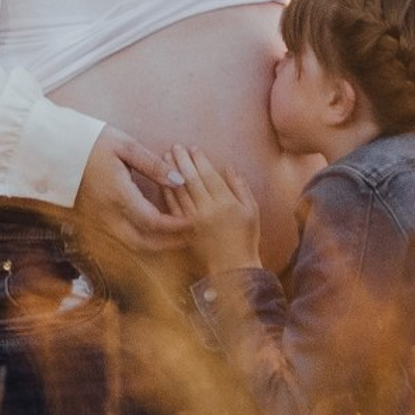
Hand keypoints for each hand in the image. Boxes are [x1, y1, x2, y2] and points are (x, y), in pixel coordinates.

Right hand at [73, 127, 190, 257]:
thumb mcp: (124, 146)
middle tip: (190, 236)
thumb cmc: (89, 141)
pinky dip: (138, 241)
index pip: (153, 221)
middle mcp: (106, 214)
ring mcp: (97, 221)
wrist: (51, 148)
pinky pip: (118, 240)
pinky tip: (150, 233)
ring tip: (175, 237)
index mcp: (117, 195)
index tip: (195, 221)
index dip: (177, 226)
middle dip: (169, 243)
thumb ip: (153, 165)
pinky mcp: (91, 221)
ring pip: (130, 245)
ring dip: (155, 245)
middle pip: (143, 242)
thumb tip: (179, 180)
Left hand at [165, 146, 261, 274]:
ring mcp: (194, 220)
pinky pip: (172, 207)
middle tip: (176, 146)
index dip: (200, 160)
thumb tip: (228, 167)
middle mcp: (207, 210)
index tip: (194, 148)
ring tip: (166, 156)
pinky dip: (166, 191)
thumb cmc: (246, 237)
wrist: (233, 267)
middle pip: (191, 179)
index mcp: (225, 203)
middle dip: (182, 160)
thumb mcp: (251, 210)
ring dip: (171, 172)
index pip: (209, 175)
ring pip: (179, 191)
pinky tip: (163, 180)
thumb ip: (240, 186)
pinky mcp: (184, 229)